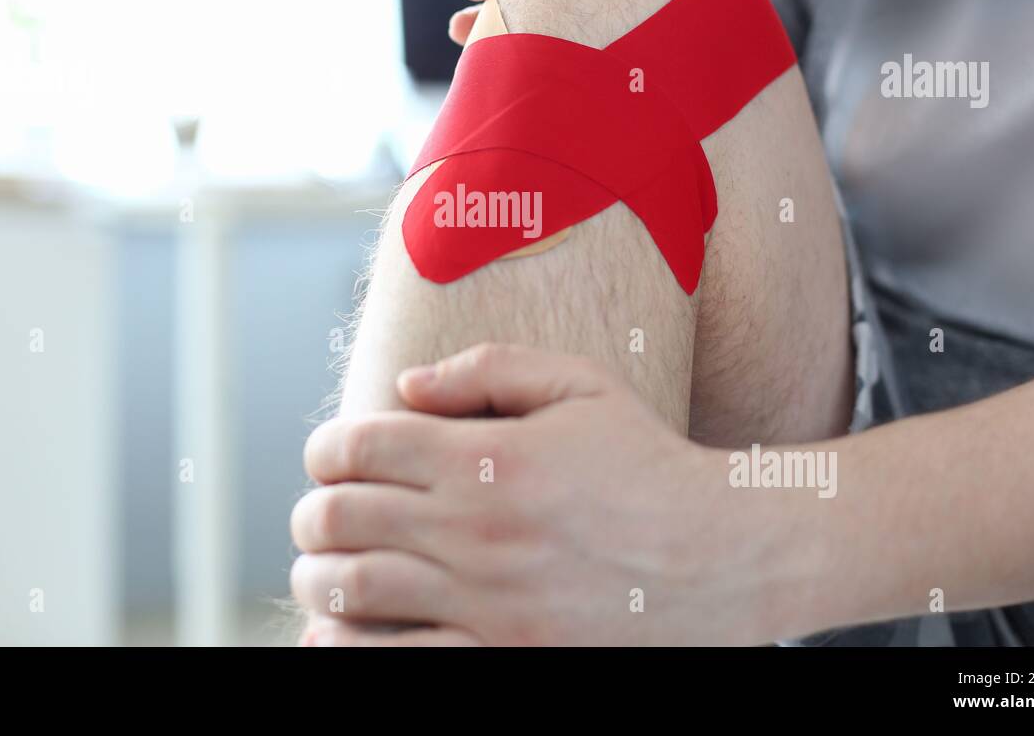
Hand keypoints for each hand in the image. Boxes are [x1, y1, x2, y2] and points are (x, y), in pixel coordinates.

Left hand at [291, 344, 824, 645]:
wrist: (720, 556)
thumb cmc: (648, 464)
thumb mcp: (580, 385)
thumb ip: (488, 369)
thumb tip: (405, 383)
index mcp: (485, 457)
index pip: (358, 446)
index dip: (325, 449)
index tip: (328, 458)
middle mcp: (473, 529)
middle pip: (340, 518)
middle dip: (314, 514)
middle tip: (321, 516)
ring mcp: (484, 601)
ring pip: (351, 591)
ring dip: (317, 577)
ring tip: (322, 569)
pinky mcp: (502, 655)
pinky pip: (396, 662)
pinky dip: (346, 650)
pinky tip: (332, 636)